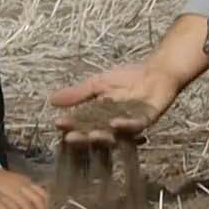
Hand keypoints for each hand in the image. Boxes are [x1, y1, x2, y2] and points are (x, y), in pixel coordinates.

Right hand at [49, 62, 181, 143]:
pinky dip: (125, 126)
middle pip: (96, 135)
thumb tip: (51, 101)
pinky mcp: (146, 121)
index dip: (71, 125)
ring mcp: (130, 125)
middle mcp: (113, 126)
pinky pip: (135, 126)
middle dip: (83, 137)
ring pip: (114, 135)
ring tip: (89, 134)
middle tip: (70, 138)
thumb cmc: (128, 78)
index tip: (58, 123)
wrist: (157, 71)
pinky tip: (114, 124)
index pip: (82, 124)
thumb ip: (78, 94)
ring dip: (102, 136)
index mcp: (101, 118)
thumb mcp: (98, 84)